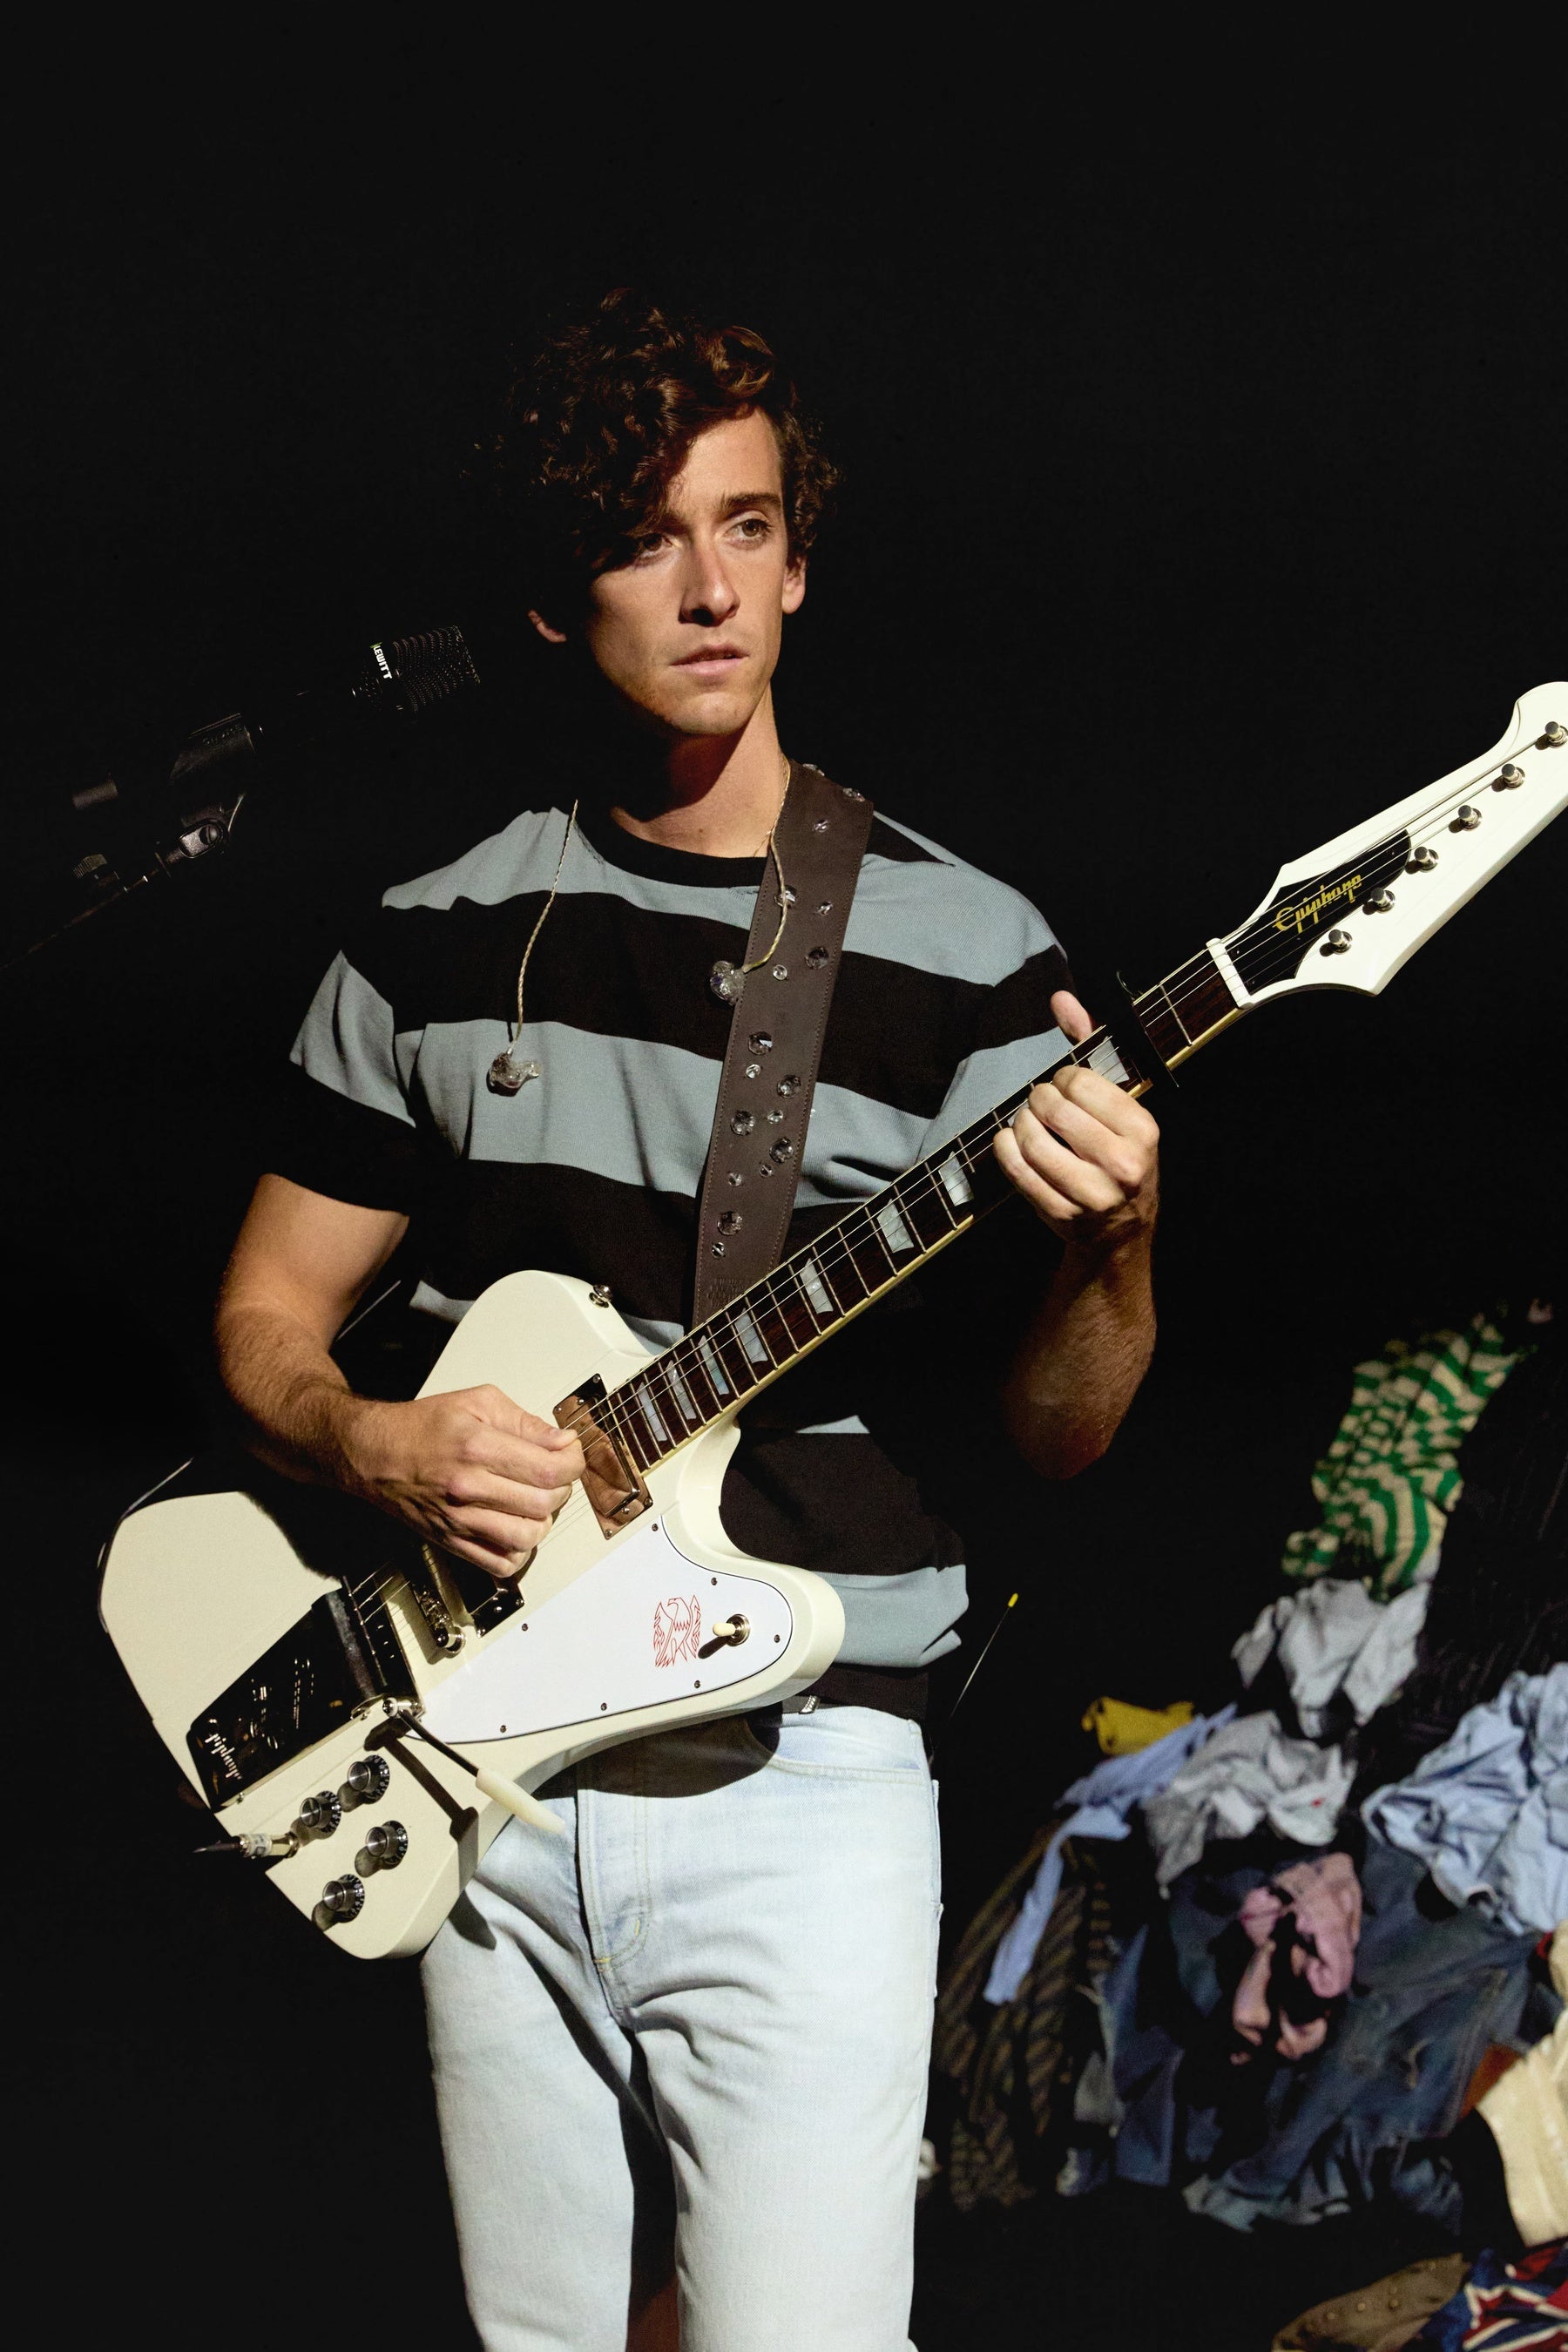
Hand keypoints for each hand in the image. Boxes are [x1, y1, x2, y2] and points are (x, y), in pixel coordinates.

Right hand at [340, 1385, 585, 1578]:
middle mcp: (468, 1487)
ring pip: (527, 1538)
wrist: (375, 1454)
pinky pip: (500, 1564)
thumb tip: (562, 1442)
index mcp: (477, 1447)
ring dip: (543, 1522)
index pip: (548, 1469)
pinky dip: (519, 1552)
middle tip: (554, 1476)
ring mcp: (459, 1520)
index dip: (573, 1464)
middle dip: (561, 1489)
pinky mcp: (452, 1542)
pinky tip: (517, 1529)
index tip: (570, 1456)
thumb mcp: (478, 1402)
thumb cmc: (422, 1426)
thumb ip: (525, 1422)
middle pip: (543, 1504)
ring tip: (536, 1503)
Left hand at [993, 989, 1159, 1252]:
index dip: (1062, 1080)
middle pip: (1052, 1108)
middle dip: (1037, 1100)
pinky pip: (1016, 1169)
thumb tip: (1060, 998)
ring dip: (1018, 1124)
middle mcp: (1122, 1163)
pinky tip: (1010, 1144)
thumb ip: (1090, 1047)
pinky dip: (1004, 1150)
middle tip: (1040, 1106)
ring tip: (1027, 1125)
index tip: (1065, 1088)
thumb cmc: (1117, 1156)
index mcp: (1143, 1130)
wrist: (1121, 1232)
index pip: (1080, 1083)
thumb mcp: (1119, 1106)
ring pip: (1030, 1138)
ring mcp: (1092, 1194)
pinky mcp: (1061, 1214)